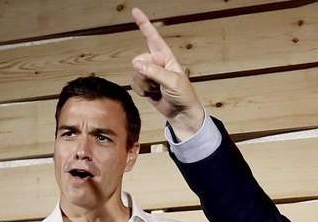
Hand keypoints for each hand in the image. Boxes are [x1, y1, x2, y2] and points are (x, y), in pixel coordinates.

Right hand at [131, 7, 203, 139]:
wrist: (181, 114)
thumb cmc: (183, 95)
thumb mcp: (172, 82)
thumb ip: (154, 72)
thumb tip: (136, 64)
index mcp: (166, 57)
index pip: (153, 38)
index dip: (144, 24)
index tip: (135, 11)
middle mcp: (156, 63)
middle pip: (139, 60)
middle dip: (145, 73)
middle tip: (158, 84)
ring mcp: (149, 74)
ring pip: (135, 73)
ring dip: (144, 84)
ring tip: (157, 90)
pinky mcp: (144, 85)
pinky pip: (134, 84)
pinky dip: (141, 90)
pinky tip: (151, 95)